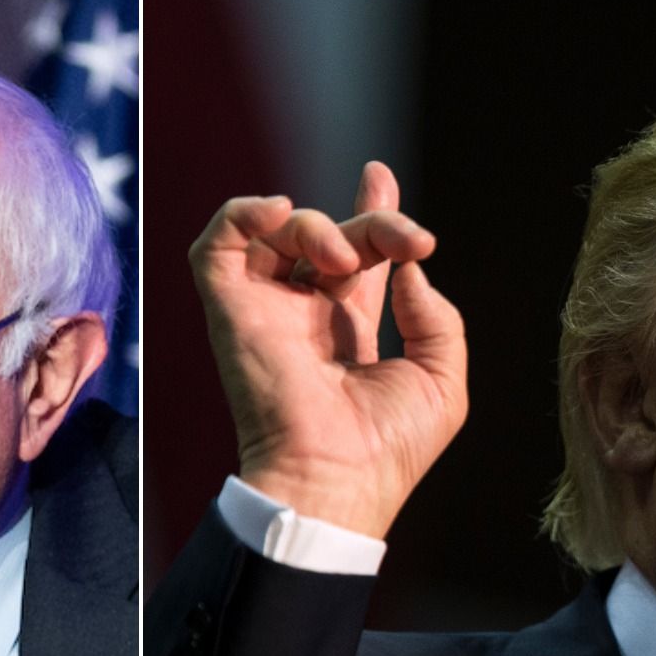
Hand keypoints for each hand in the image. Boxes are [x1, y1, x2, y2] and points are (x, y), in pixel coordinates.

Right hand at [189, 162, 468, 538]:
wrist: (336, 479)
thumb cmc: (389, 450)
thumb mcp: (440, 380)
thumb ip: (435, 319)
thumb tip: (409, 270)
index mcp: (347, 331)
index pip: (353, 256)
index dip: (369, 212)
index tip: (379, 176)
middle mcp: (303, 315)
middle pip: (329, 237)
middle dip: (372, 221)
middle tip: (407, 240)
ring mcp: (264, 311)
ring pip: (277, 232)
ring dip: (317, 224)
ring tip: (347, 259)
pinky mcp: (231, 311)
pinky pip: (215, 246)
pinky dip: (241, 214)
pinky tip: (279, 211)